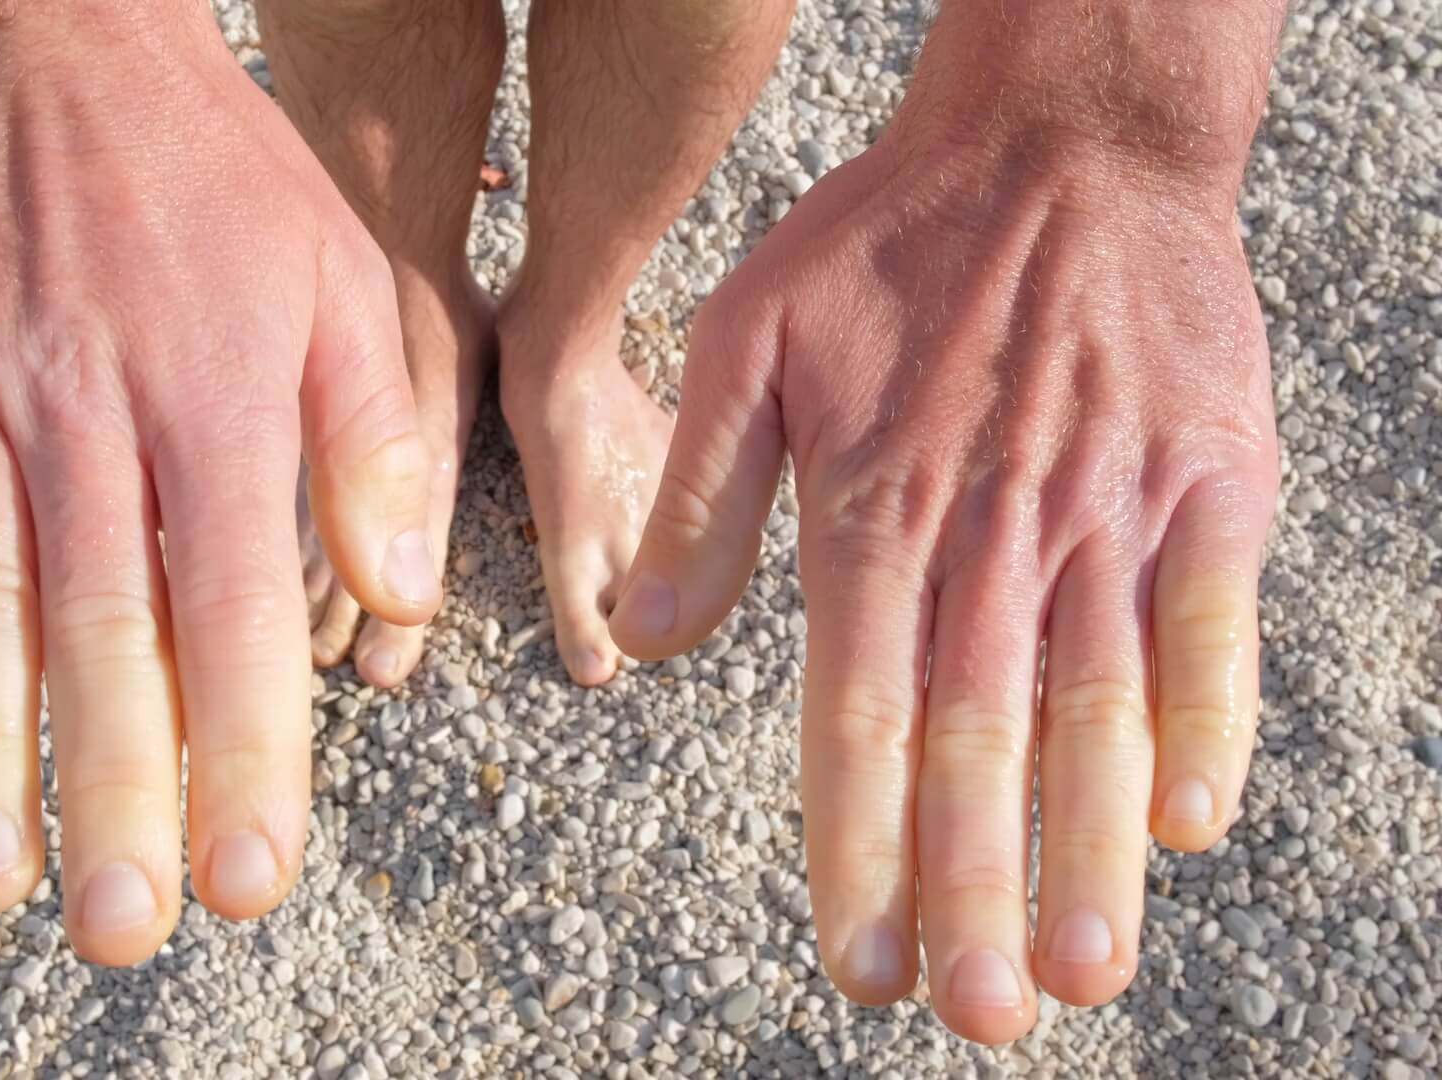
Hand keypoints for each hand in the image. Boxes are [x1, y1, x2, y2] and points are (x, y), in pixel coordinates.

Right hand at [0, 2, 437, 964]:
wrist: (47, 29)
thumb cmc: (215, 174)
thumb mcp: (339, 277)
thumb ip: (374, 443)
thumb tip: (395, 602)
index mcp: (214, 393)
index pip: (234, 606)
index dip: (247, 750)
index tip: (255, 882)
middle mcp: (83, 402)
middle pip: (98, 628)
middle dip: (114, 793)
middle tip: (123, 933)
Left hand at [610, 11, 1280, 1040]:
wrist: (1060, 136)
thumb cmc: (887, 242)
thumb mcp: (744, 338)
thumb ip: (695, 496)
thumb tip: (636, 642)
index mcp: (871, 509)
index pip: (859, 716)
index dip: (858, 848)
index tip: (857, 965)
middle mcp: (991, 529)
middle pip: (981, 741)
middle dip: (974, 889)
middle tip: (975, 1016)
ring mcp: (1110, 507)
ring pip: (1099, 706)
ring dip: (1089, 845)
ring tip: (1079, 970)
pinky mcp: (1208, 477)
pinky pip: (1212, 619)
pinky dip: (1207, 720)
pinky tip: (1193, 823)